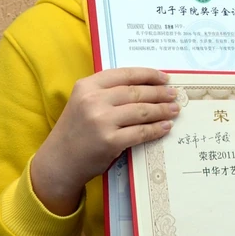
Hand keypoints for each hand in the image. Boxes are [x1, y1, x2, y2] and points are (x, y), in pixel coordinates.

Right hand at [31, 67, 178, 214]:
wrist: (59, 161)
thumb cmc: (76, 131)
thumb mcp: (83, 102)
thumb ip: (107, 92)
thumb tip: (146, 86)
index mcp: (87, 86)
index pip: (125, 74)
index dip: (148, 75)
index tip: (164, 78)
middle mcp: (93, 100)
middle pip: (136, 92)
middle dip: (159, 93)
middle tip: (174, 95)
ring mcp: (101, 121)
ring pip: (142, 111)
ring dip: (162, 110)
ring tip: (174, 110)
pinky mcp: (110, 141)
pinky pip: (141, 132)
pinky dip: (156, 129)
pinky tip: (165, 127)